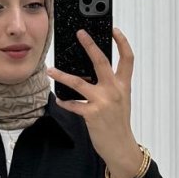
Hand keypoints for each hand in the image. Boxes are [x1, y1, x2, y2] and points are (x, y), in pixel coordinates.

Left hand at [45, 26, 140, 176]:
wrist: (121, 147)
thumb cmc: (119, 125)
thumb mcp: (121, 101)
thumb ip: (111, 86)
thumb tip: (92, 74)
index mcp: (123, 85)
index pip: (127, 59)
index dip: (122, 42)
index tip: (114, 30)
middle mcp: (114, 90)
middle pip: (101, 61)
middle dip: (90, 45)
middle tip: (80, 33)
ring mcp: (102, 102)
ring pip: (79, 82)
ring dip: (62, 75)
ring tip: (51, 70)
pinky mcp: (91, 114)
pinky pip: (73, 104)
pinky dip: (65, 102)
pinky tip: (59, 99)